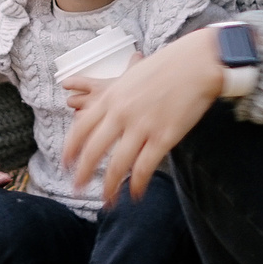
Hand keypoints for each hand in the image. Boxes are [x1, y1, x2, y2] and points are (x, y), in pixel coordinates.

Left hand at [64, 27, 227, 207]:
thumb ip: (115, 98)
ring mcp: (142, 127)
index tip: (66, 164)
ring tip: (107, 200)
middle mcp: (121, 114)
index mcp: (110, 98)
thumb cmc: (166, 66)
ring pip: (117, 166)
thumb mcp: (130, 77)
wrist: (196, 63)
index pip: (80, 129)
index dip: (70, 151)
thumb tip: (104, 116)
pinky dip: (137, 185)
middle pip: (93, 152)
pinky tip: (135, 194)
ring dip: (110, 187)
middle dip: (83, 174)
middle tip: (77, 189)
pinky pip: (144, 168)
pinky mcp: (164, 138)